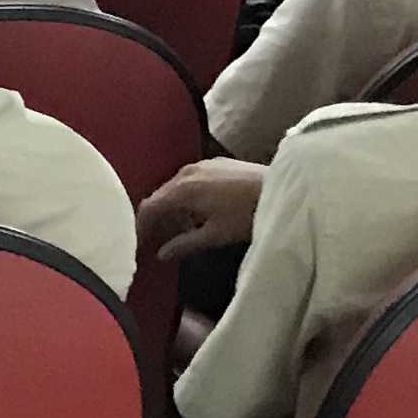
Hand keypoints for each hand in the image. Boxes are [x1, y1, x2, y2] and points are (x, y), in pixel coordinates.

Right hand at [138, 158, 268, 261]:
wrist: (279, 189)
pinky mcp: (216, 162)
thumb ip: (184, 244)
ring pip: (175, 187)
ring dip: (172, 207)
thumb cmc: (246, 215)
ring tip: (179, 229)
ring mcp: (201, 164)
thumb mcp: (214, 235)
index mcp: (181, 190)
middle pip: (160, 195)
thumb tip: (161, 254)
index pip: (149, 207)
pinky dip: (186, 196)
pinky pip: (190, 179)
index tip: (138, 243)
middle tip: (155, 239)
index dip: (141, 226)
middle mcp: (185, 172)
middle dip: (156, 217)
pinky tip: (199, 212)